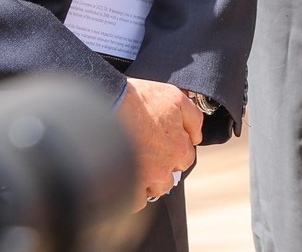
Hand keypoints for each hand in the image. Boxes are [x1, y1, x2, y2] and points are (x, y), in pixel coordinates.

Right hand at [117, 78, 199, 206]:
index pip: (185, 160)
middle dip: (159, 170)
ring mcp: (141, 181)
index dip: (173, 151)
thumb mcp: (176, 99)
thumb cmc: (138, 100)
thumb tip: (196, 138)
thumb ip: (193, 120)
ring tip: (131, 165)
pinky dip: (128, 194)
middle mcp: (163, 169)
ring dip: (144, 183)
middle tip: (144, 155)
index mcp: (179, 150)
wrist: (105, 105)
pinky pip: (130, 202)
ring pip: (150, 192)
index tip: (160, 145)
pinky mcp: (121, 188)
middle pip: (167, 180)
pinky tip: (122, 179)